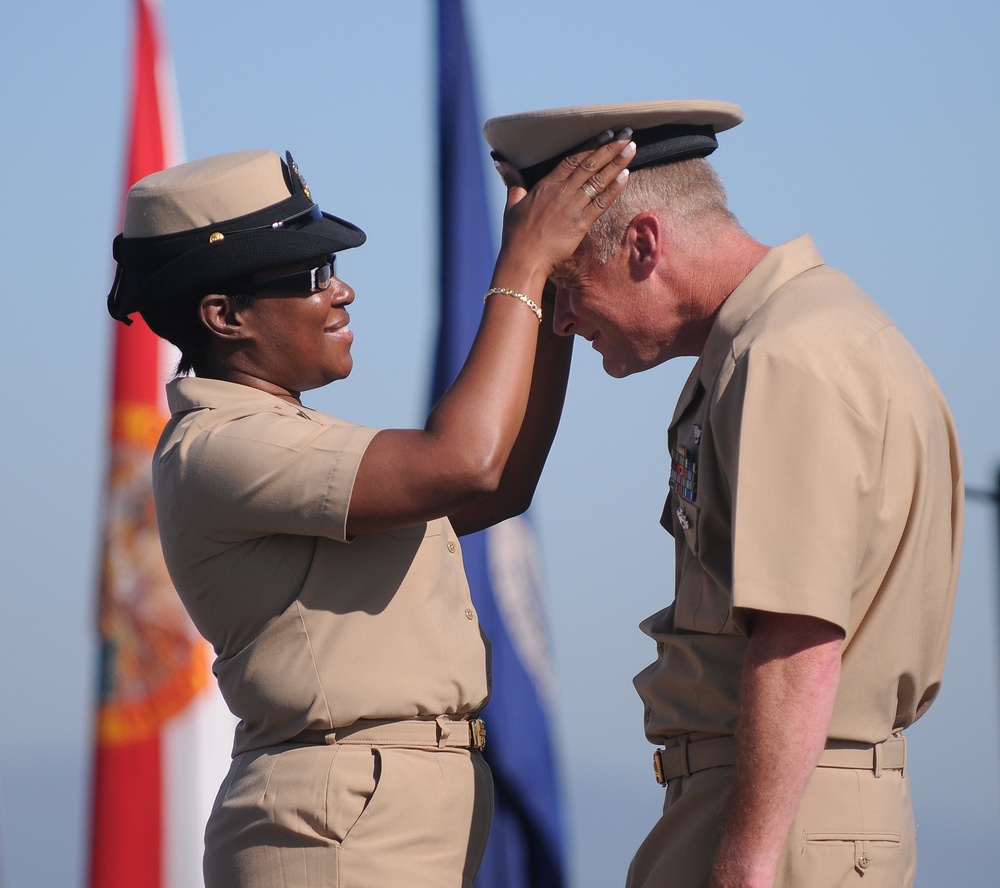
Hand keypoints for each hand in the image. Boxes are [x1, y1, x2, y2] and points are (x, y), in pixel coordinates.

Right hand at [494, 129, 635, 287]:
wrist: (523, 260)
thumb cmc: (516, 235)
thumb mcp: (512, 204)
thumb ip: (513, 182)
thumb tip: (501, 164)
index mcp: (546, 185)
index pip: (573, 159)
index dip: (592, 145)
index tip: (606, 134)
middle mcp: (562, 192)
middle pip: (590, 164)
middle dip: (610, 147)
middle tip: (627, 133)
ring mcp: (572, 206)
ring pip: (599, 179)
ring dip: (617, 162)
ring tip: (632, 147)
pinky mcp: (580, 223)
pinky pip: (601, 202)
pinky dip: (614, 189)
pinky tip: (626, 175)